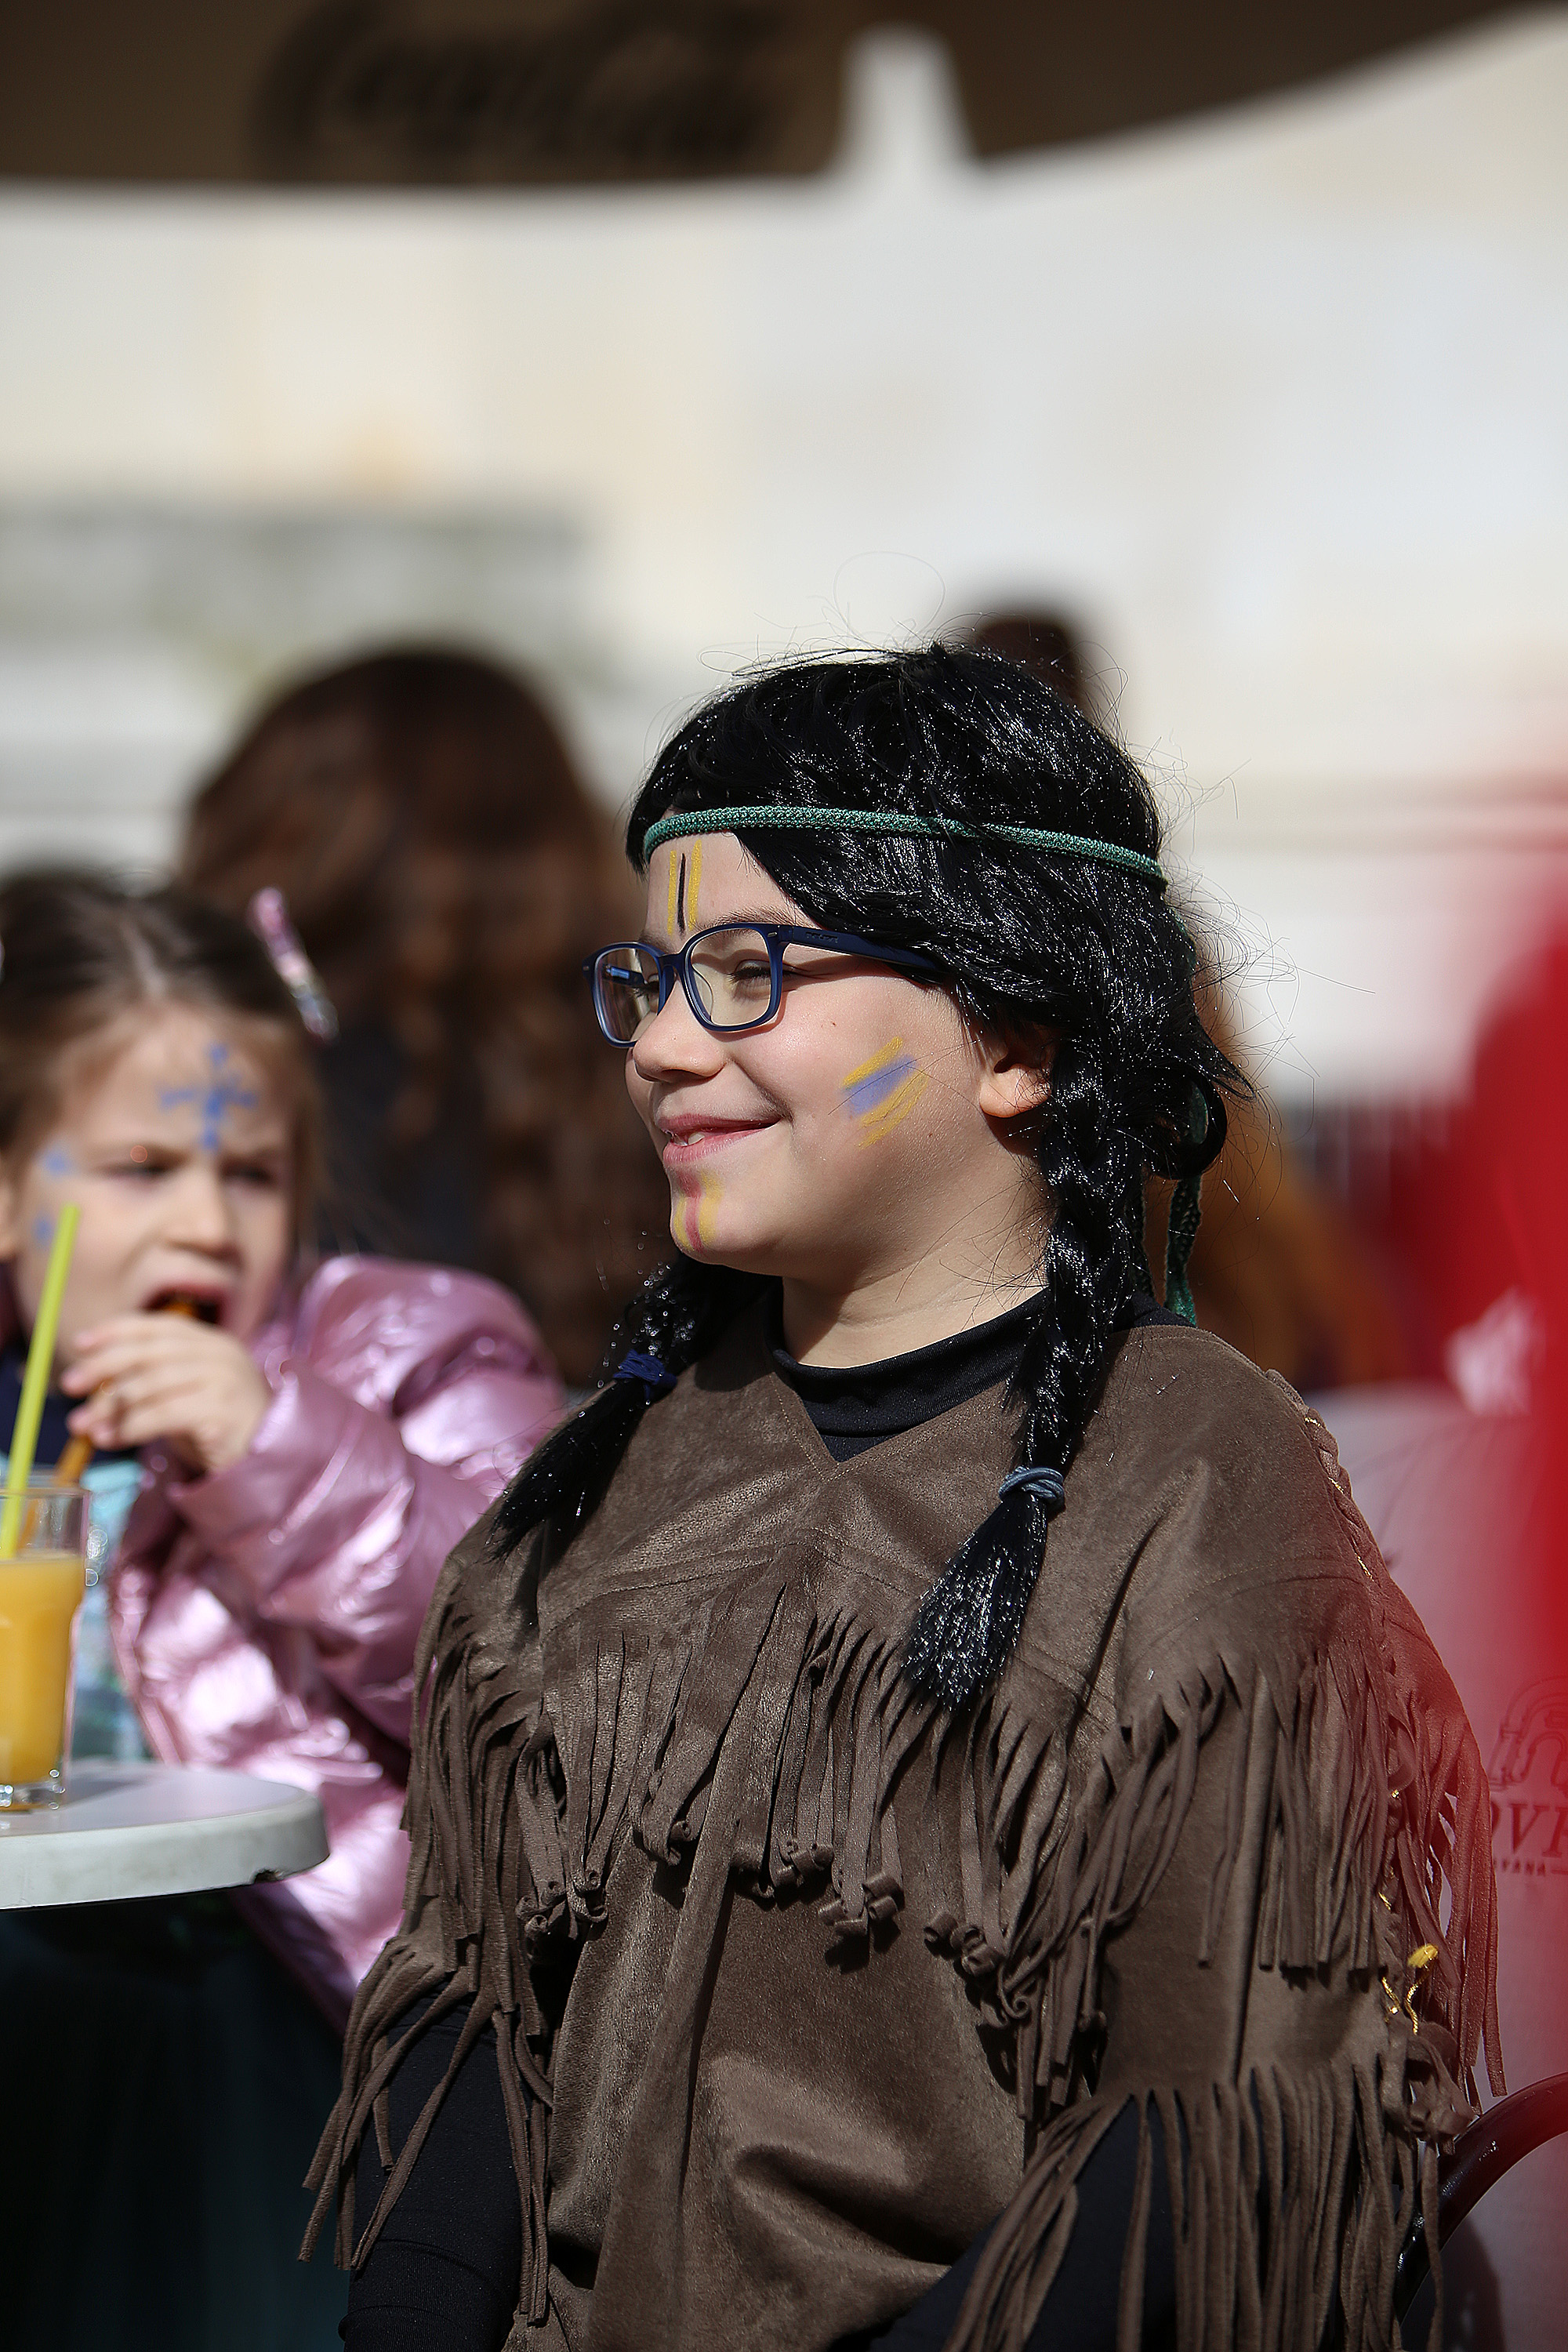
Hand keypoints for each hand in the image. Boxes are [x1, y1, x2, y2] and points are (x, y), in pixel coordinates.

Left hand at [60, 1314, 272, 1473]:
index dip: (116, 1330)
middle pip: (149, 1351)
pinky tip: (112, 1439)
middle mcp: (219, 1354)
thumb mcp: (185, 1392)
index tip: (80, 1343)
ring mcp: (224, 1380)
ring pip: (151, 1384)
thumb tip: (93, 1383)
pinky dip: (131, 1426)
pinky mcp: (221, 1411)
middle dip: (103, 1367)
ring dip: (110, 1406)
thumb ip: (152, 1379)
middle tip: (69, 1385)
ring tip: (84, 1426)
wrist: (268, 1459)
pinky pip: (163, 1414)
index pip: (157, 1325)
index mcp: (211, 1341)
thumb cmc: (219, 1427)